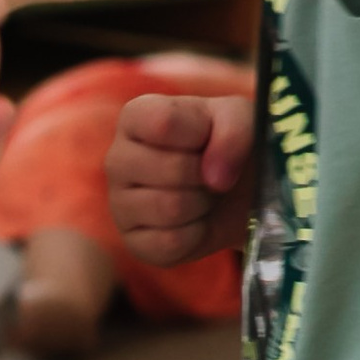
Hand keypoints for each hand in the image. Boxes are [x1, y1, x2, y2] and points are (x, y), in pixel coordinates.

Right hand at [107, 89, 255, 264]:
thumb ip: (233, 130)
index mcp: (136, 117)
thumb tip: (215, 177)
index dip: (202, 135)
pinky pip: (170, 242)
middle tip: (209, 173)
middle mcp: (117, 158)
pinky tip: (196, 221)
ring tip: (203, 195)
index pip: (163, 123)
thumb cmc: (230, 145)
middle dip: (205, 175)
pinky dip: (197, 235)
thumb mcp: (241, 118)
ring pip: (170, 208)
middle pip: (169, 169)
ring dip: (203, 204)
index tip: (209, 139)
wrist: (238, 190)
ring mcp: (119, 203)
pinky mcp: (133, 242)